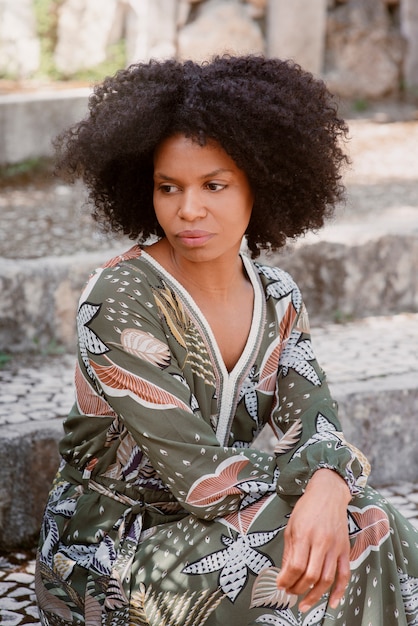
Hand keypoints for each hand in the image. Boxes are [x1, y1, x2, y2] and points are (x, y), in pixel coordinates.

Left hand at [275, 468, 350, 612]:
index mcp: (304, 534)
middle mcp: (321, 542)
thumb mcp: (291, 527)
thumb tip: (285, 574)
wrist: (328, 494)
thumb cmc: (307, 508)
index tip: (281, 585)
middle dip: (298, 590)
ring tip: (305, 603)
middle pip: (311, 576)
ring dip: (315, 596)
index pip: (296, 566)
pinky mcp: (345, 550)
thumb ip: (289, 552)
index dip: (287, 580)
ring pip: (327, 579)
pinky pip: (345, 575)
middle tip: (291, 593)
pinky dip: (339, 592)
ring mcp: (335, 547)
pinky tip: (332, 603)